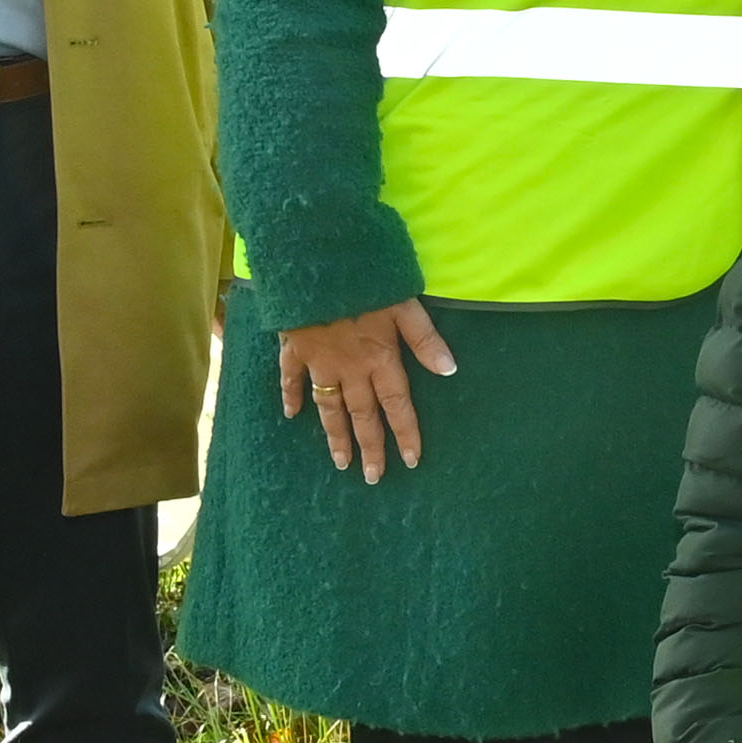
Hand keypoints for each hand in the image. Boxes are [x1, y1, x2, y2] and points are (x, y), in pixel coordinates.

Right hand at [276, 297, 460, 481]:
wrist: (313, 264)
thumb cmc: (365, 280)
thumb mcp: (404, 304)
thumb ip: (426, 339)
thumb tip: (450, 370)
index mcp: (379, 359)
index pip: (397, 405)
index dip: (405, 433)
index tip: (411, 461)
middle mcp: (350, 369)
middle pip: (362, 415)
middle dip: (370, 447)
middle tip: (374, 478)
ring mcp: (319, 361)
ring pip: (328, 406)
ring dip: (335, 435)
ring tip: (341, 463)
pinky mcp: (295, 347)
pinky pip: (291, 378)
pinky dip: (291, 396)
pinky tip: (291, 415)